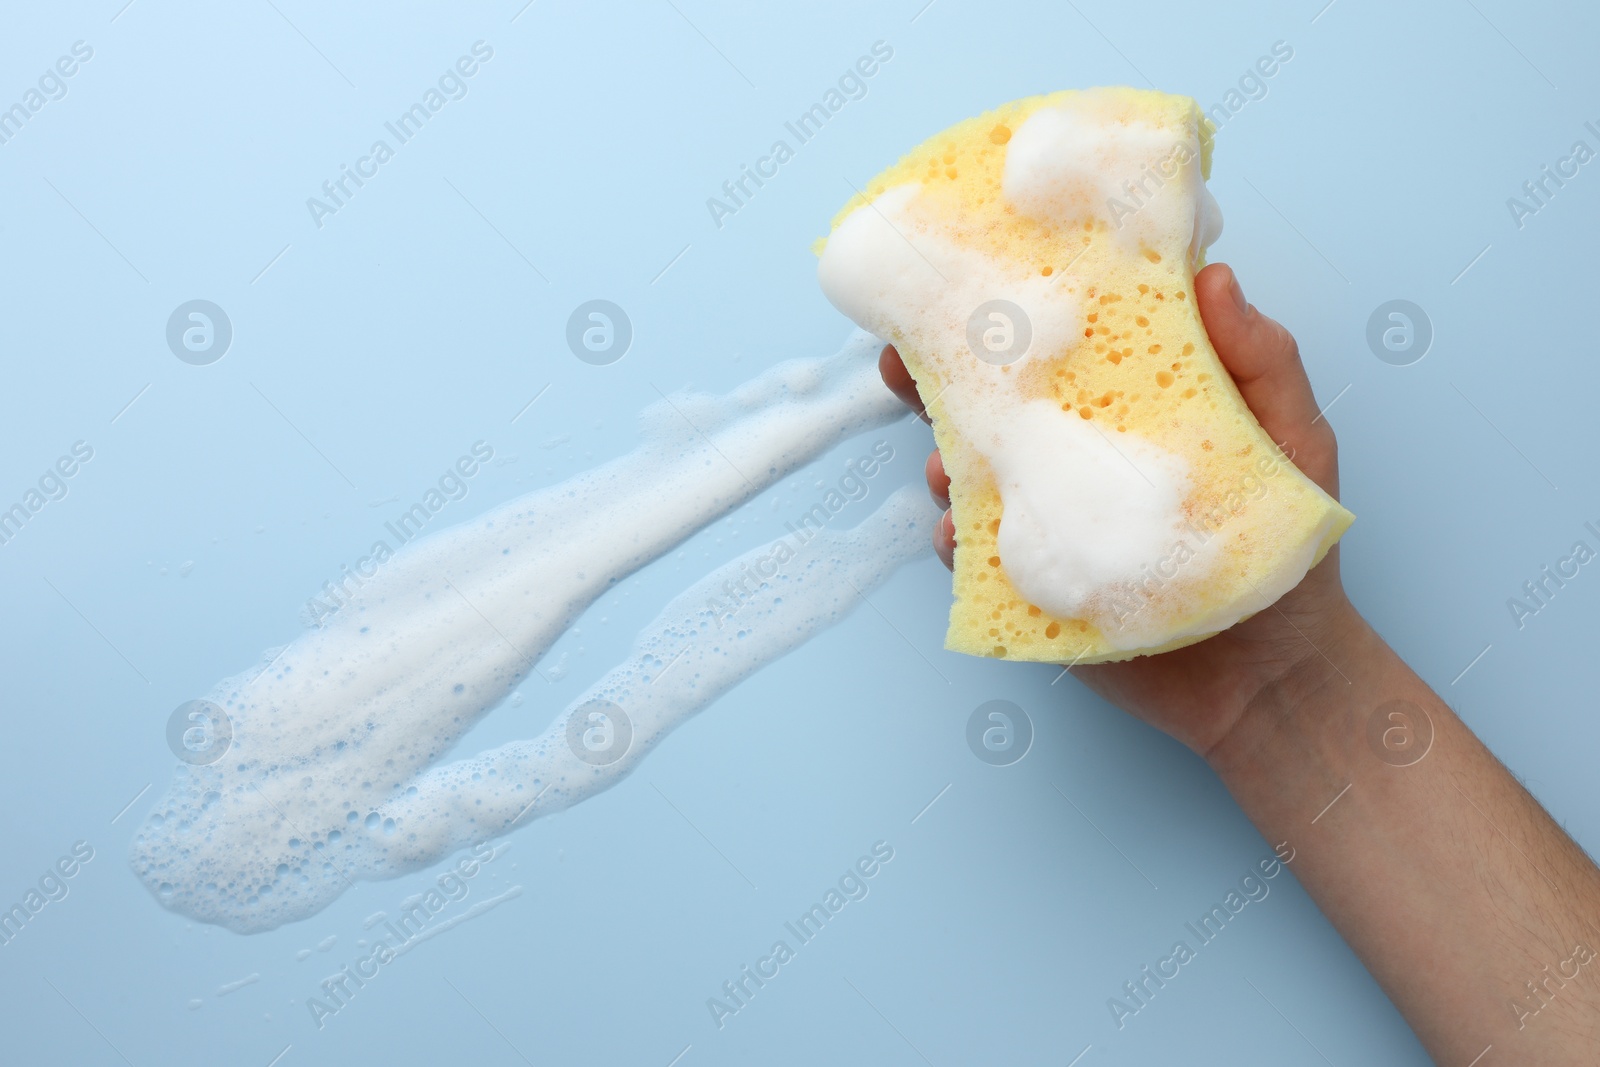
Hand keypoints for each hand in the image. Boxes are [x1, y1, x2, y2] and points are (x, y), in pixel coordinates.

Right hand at [879, 262, 1362, 757]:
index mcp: (1133, 406)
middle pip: (998, 404)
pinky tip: (953, 534)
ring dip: (942, 463)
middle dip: (941, 377)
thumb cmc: (1289, 549)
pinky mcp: (1036, 583)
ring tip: (939, 465)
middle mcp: (1079, 455)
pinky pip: (978, 560)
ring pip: (973, 478)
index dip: (1019, 305)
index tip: (977, 269)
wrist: (1272, 678)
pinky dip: (955, 544)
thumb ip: (1263, 361)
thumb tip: (1215, 276)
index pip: (1068, 345)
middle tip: (901, 359)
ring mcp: (1052, 518)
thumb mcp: (1294, 438)